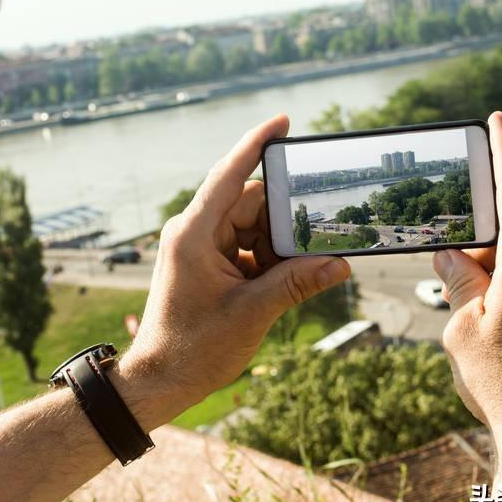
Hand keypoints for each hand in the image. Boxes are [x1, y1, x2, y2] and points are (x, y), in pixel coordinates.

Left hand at [117, 114, 350, 425]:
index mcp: (195, 233)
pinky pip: (246, 246)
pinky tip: (286, 280)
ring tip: (302, 271)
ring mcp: (200, 247)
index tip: (283, 121)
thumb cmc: (193, 348)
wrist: (160, 379)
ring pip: (253, 227)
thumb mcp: (252, 313)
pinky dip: (268, 260)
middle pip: (250, 203)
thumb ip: (296, 283)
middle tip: (321, 237)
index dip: (256, 145)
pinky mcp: (207, 263)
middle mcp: (194, 232)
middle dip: (286, 220)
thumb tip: (340, 264)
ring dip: (279, 246)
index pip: (229, 175)